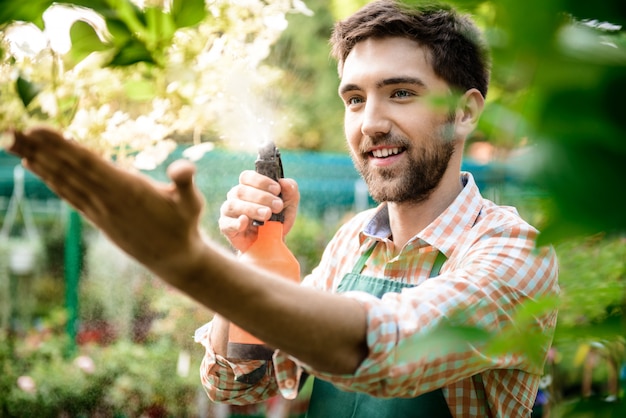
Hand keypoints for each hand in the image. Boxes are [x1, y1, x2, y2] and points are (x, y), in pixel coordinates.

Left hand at [8, 126, 206, 281]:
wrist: (173, 259)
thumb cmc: (184, 225)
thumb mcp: (192, 203)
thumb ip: (185, 183)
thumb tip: (184, 168)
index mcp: (127, 189)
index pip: (88, 163)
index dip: (61, 146)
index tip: (37, 129)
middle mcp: (107, 199)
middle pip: (67, 169)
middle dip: (38, 149)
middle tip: (10, 130)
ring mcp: (99, 209)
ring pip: (63, 181)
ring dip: (37, 161)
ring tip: (13, 143)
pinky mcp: (97, 217)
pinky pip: (68, 194)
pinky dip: (49, 179)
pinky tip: (34, 167)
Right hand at [219, 170, 298, 251]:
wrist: (272, 244)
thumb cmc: (277, 220)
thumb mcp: (289, 205)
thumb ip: (290, 191)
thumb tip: (284, 181)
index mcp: (248, 187)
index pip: (247, 176)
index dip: (261, 181)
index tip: (277, 189)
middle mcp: (235, 196)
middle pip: (242, 190)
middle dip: (262, 197)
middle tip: (277, 206)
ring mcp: (229, 211)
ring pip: (233, 205)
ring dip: (252, 208)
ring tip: (267, 215)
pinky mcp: (226, 227)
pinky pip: (227, 223)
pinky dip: (236, 222)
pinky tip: (246, 222)